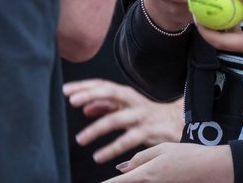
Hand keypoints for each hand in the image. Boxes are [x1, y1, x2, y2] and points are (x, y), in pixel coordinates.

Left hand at [63, 79, 181, 164]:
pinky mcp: (147, 132)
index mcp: (125, 94)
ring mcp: (140, 116)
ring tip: (80, 139)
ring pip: (116, 119)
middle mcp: (132, 101)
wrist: (176, 123)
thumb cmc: (146, 114)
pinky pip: (127, 141)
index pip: (102, 85)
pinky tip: (98, 156)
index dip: (84, 86)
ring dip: (96, 129)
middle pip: (110, 93)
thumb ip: (106, 107)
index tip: (66, 90)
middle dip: (91, 95)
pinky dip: (112, 149)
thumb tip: (85, 108)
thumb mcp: (126, 108)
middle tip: (72, 101)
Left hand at [114, 141, 231, 181]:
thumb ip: (140, 158)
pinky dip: (144, 182)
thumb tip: (123, 167)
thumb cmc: (188, 155)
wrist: (212, 169)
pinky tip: (146, 177)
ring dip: (132, 181)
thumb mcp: (162, 148)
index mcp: (146, 174)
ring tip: (131, 176)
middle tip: (114, 179)